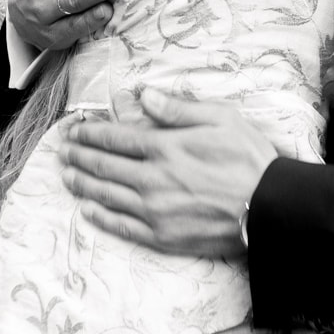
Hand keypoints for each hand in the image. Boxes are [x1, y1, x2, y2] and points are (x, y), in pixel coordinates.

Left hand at [60, 95, 279, 257]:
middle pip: (104, 166)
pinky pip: (123, 227)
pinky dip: (102, 217)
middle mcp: (152, 179)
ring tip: (67, 175)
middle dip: (80, 156)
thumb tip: (144, 97)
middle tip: (63, 150)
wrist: (270, 209)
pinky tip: (88, 211)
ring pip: (107, 196)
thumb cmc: (250, 160)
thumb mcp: (221, 119)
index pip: (116, 138)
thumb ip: (178, 109)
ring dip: (83, 184)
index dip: (90, 133)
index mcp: (165, 147)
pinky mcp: (163, 237)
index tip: (73, 130)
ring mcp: (155, 210)